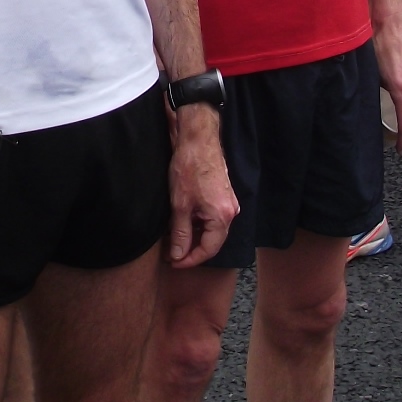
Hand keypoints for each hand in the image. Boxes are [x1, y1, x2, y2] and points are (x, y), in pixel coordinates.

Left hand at [166, 106, 236, 267]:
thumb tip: (177, 255)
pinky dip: (197, 223)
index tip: (173, 262)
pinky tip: (182, 222)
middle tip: (171, 254)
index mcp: (222, 217)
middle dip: (191, 249)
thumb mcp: (180, 206)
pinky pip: (212, 218)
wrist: (198, 139)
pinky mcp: (223, 195)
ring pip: (211, 229)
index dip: (190, 260)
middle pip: (212, 241)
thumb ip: (180, 234)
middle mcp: (230, 212)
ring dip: (193, 236)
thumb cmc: (189, 168)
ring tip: (173, 239)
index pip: (208, 250)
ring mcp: (228, 203)